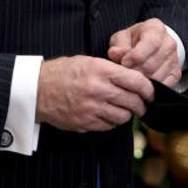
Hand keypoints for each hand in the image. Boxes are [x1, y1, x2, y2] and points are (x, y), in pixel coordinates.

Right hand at [35, 56, 153, 131]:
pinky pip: (109, 126)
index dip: (149, 89)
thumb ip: (112, 70)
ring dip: (127, 114)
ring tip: (124, 109)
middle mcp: (98, 90)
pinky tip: (109, 114)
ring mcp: (92, 109)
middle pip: (133, 101)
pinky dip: (113, 122)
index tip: (151, 92)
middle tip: (142, 104)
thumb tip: (136, 79)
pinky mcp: (85, 123)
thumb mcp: (89, 62)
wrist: (37, 90)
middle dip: (142, 104)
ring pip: (123, 116)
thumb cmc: (64, 72)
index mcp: (101, 71)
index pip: (137, 81)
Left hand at [106, 18, 180, 86]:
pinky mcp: (176, 73)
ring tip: (131, 78)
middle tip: (124, 74)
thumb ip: (118, 46)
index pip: (151, 43)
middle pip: (152, 64)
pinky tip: (141, 85)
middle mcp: (169, 43)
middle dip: (135, 72)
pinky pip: (164, 86)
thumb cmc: (132, 41)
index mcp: (156, 29)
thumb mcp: (122, 38)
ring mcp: (174, 59)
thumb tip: (115, 54)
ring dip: (141, 82)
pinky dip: (151, 89)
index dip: (136, 55)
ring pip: (157, 77)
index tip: (123, 62)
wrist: (148, 46)